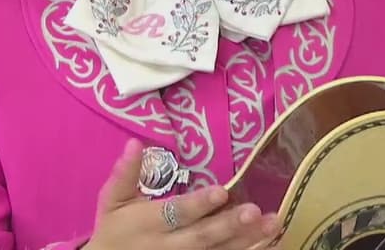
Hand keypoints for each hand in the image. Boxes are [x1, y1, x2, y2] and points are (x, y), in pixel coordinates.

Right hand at [83, 139, 281, 249]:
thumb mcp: (112, 201)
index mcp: (150, 223)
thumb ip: (125, 174)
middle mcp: (169, 245)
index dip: (199, 203)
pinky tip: (267, 244)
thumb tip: (135, 143)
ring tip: (272, 223)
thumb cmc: (113, 231)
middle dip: (229, 224)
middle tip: (255, 211)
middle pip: (202, 236)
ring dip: (247, 239)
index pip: (177, 213)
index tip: (222, 191)